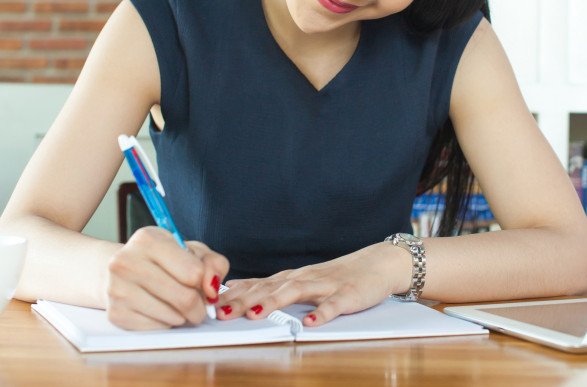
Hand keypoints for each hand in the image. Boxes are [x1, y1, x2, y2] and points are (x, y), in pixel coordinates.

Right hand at [105, 227, 228, 329]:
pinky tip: (160, 309)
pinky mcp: (116, 314)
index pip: (194, 272)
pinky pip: (157, 327)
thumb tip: (212, 288)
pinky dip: (166, 322)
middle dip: (199, 306)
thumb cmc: (163, 260)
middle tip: (199, 305)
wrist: (122, 271)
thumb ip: (213, 264)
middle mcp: (127, 262)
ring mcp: (117, 289)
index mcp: (148, 239)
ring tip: (177, 304)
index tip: (199, 281)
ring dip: (183, 316)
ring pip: (173, 316)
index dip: (204, 281)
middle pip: (184, 298)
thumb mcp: (192, 251)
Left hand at [216, 242, 410, 325]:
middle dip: (243, 300)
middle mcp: (305, 278)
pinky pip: (334, 305)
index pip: (257, 284)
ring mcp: (326, 285)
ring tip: (254, 313)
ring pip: (296, 291)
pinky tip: (310, 323)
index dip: (232, 294)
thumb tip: (234, 291)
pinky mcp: (348, 295)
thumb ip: (272, 287)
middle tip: (220, 313)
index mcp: (292, 277)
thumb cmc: (338, 276)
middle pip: (270, 288)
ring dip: (273, 301)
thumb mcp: (302, 280)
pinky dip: (321, 313)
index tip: (207, 304)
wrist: (379, 264)